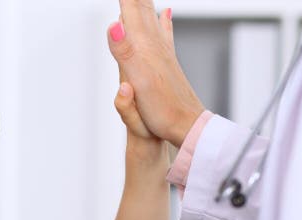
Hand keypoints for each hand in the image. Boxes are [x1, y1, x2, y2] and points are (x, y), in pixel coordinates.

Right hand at [107, 1, 203, 147]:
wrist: (186, 126)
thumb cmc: (162, 110)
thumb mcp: (137, 82)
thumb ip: (124, 52)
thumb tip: (115, 25)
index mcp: (143, 47)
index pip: (129, 9)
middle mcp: (154, 44)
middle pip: (141, 7)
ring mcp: (162, 52)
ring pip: (151, 16)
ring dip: (143, 0)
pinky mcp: (167, 62)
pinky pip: (163, 32)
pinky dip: (162, 19)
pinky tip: (166, 12)